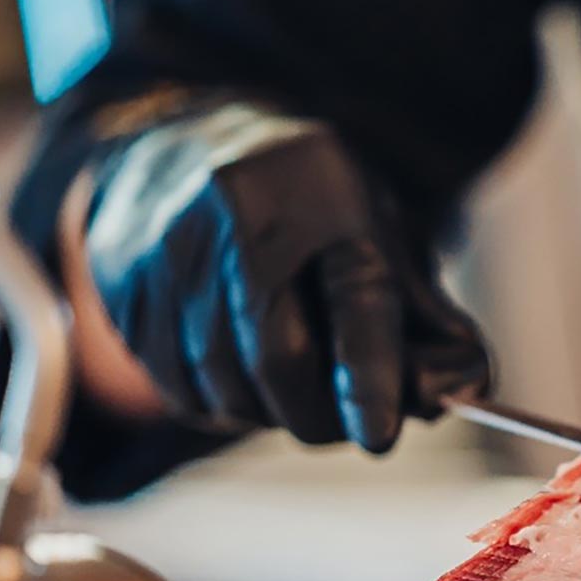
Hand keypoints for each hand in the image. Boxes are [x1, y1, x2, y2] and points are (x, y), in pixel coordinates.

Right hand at [72, 104, 489, 451]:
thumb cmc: (307, 207)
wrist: (183, 144)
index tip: (379, 435)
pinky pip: (176, 389)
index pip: (355, 298)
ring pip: (223, 386)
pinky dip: (220, 405)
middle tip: (344, 424)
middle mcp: (239, 214)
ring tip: (292, 386)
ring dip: (268, 414)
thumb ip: (427, 314)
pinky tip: (239, 374)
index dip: (370, 378)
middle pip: (277, 359)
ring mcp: (169, 250)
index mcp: (326, 195)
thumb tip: (457, 391)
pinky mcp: (122, 287)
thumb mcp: (383, 232)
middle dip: (318, 416)